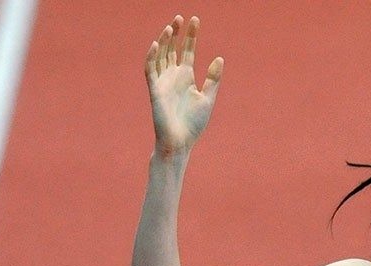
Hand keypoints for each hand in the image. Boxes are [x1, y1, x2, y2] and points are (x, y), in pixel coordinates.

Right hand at [144, 15, 222, 154]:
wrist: (180, 141)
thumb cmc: (193, 124)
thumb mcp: (208, 98)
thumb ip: (213, 79)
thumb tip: (220, 58)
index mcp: (186, 77)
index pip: (187, 50)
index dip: (191, 36)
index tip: (195, 20)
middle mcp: (173, 76)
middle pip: (173, 49)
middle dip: (176, 33)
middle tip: (180, 18)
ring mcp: (163, 82)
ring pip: (161, 55)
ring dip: (164, 41)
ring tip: (170, 27)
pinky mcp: (155, 90)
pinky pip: (150, 70)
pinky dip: (152, 57)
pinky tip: (157, 44)